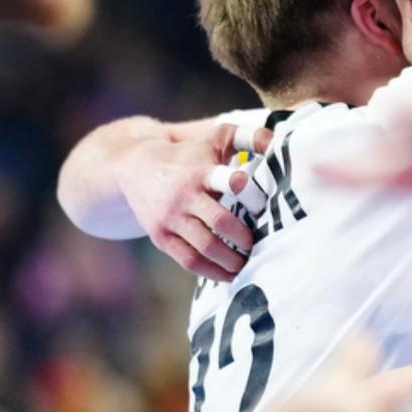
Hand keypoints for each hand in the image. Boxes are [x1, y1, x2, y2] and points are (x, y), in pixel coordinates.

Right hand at [124, 121, 270, 282]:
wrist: (134, 167)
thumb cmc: (187, 154)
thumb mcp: (214, 138)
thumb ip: (248, 137)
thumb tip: (276, 144)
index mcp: (200, 172)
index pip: (225, 180)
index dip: (243, 190)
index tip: (261, 204)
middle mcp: (184, 196)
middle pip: (220, 223)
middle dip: (244, 238)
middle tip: (260, 244)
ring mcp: (171, 219)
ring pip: (206, 248)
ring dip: (231, 260)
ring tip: (248, 263)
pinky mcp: (162, 238)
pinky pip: (189, 261)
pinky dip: (212, 272)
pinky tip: (229, 275)